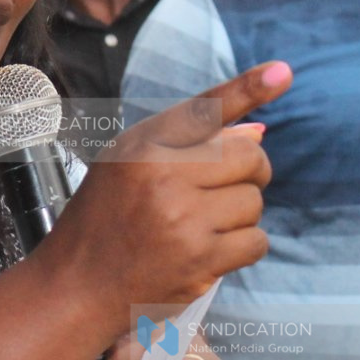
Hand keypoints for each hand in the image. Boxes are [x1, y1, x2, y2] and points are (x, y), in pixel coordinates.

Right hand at [53, 62, 289, 324]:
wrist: (76, 286)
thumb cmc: (103, 219)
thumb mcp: (126, 165)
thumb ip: (187, 144)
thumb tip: (258, 131)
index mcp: (143, 146)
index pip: (205, 110)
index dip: (248, 88)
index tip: (282, 73)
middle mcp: (163, 177)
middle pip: (250, 157)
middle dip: (249, 171)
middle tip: (223, 187)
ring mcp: (184, 221)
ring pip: (254, 202)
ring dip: (240, 214)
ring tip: (201, 224)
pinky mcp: (200, 261)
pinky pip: (256, 241)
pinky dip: (243, 246)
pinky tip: (211, 250)